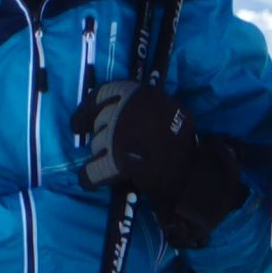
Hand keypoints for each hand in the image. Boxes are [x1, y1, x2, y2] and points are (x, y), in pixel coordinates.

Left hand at [73, 79, 246, 250]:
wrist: (190, 170)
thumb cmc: (183, 141)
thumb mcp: (167, 110)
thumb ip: (143, 107)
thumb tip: (117, 109)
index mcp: (136, 93)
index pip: (100, 94)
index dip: (88, 108)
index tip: (81, 121)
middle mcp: (121, 110)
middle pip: (99, 123)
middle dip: (104, 135)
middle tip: (112, 145)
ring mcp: (115, 135)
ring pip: (96, 145)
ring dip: (103, 154)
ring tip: (119, 163)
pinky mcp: (114, 162)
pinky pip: (91, 171)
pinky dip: (89, 177)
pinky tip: (88, 180)